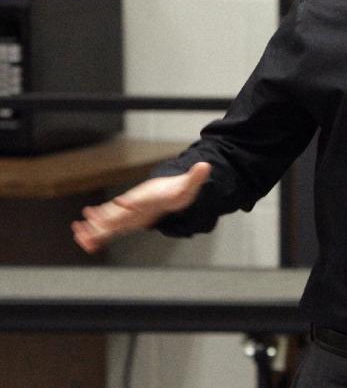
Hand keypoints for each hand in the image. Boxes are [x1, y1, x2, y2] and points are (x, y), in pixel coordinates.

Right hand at [71, 162, 210, 253]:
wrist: (169, 190)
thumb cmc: (177, 189)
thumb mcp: (189, 185)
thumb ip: (195, 177)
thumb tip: (205, 166)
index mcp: (147, 196)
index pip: (137, 199)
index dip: (129, 202)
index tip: (120, 203)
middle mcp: (134, 204)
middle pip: (117, 211)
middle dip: (103, 217)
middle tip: (87, 221)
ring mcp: (128, 213)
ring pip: (109, 221)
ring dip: (94, 227)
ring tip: (78, 233)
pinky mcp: (127, 221)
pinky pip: (111, 230)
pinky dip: (98, 235)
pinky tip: (85, 242)